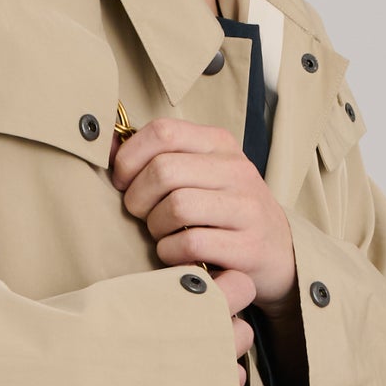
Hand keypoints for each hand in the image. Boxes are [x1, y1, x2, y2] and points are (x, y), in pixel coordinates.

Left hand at [110, 117, 298, 385]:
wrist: (279, 253)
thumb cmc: (225, 211)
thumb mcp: (201, 172)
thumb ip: (160, 156)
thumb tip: (105, 142)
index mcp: (220, 143)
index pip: (162, 132)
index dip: (129, 158)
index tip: (123, 182)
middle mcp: (236, 170)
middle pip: (163, 172)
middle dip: (138, 198)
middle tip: (140, 214)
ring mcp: (246, 207)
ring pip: (176, 207)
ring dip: (155, 227)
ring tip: (162, 234)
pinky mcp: (248, 246)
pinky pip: (190, 243)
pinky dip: (170, 252)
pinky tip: (174, 253)